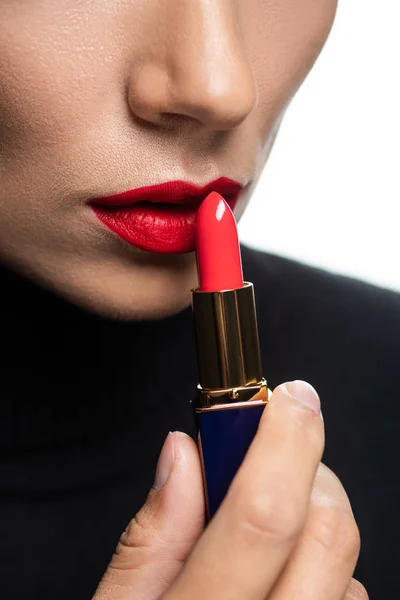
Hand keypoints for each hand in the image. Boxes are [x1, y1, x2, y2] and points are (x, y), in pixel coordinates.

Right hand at [93, 381, 367, 599]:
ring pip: (347, 564)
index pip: (261, 516)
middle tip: (269, 457)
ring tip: (266, 524)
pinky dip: (325, 569)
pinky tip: (282, 577)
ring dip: (315, 518)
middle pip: (326, 533)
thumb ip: (149, 535)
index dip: (284, 442)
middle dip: (307, 470)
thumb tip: (185, 453)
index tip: (291, 400)